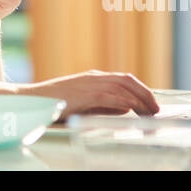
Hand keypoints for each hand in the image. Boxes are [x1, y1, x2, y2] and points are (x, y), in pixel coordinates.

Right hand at [25, 70, 159, 118]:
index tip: (152, 103)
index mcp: (94, 78)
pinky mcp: (83, 94)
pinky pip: (108, 97)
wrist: (33, 99)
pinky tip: (132, 109)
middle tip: (157, 109)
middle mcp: (94, 77)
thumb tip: (126, 108)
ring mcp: (89, 84)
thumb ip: (105, 105)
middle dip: (145, 94)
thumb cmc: (56, 104)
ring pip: (121, 87)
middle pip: (127, 80)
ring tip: (149, 112)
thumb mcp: (85, 104)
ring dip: (139, 99)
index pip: (125, 80)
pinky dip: (123, 102)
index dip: (142, 90)